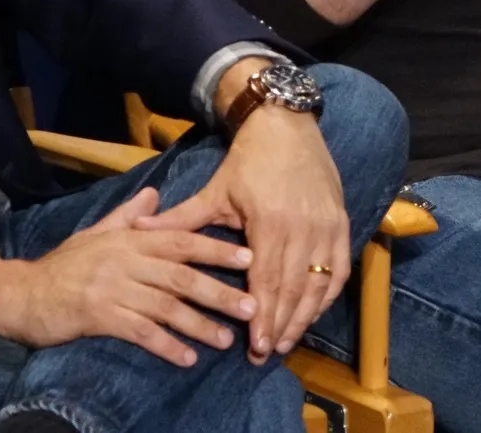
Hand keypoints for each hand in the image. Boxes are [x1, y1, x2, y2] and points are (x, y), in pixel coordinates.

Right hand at [0, 186, 257, 365]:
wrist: (22, 293)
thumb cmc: (64, 265)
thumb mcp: (97, 233)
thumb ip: (129, 216)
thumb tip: (155, 193)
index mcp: (130, 239)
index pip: (181, 240)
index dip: (216, 250)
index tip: (249, 258)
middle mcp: (126, 260)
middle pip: (182, 276)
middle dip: (220, 291)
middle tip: (251, 306)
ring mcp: (113, 289)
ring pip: (166, 307)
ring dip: (200, 324)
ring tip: (226, 339)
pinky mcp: (99, 317)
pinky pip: (140, 332)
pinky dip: (166, 346)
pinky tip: (187, 358)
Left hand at [138, 107, 347, 362]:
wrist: (286, 126)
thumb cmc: (248, 160)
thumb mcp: (215, 190)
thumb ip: (182, 219)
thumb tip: (139, 233)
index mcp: (270, 223)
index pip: (267, 281)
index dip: (263, 317)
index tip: (256, 348)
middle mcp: (303, 229)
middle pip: (293, 289)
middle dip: (282, 326)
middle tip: (269, 354)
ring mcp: (326, 226)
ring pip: (319, 283)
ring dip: (305, 316)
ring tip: (288, 342)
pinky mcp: (341, 222)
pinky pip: (340, 268)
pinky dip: (328, 294)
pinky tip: (314, 312)